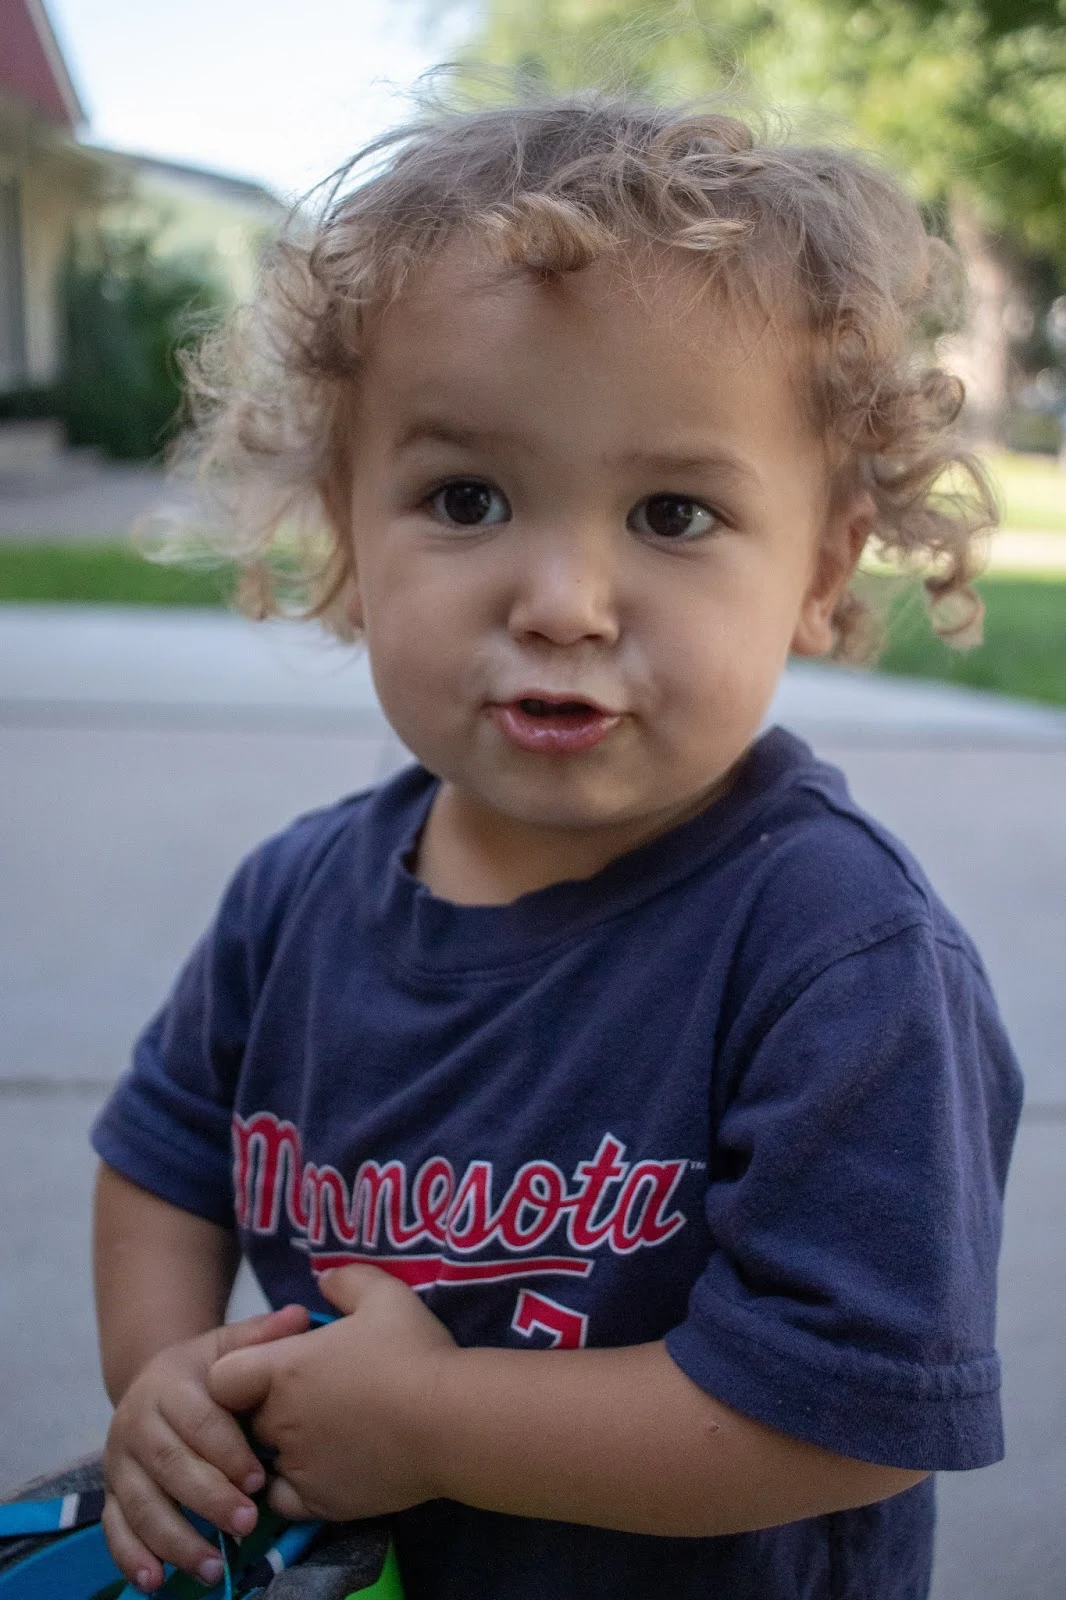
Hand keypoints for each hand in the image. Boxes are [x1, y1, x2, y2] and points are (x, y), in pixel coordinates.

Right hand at [102, 1304, 308, 1591]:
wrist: (158, 1384)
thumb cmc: (207, 1370)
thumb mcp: (228, 1346)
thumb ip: (261, 1335)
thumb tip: (300, 1316)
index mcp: (168, 1385)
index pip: (197, 1421)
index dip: (227, 1451)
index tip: (260, 1477)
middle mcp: (136, 1424)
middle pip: (170, 1466)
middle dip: (208, 1498)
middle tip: (248, 1522)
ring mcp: (119, 1463)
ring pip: (142, 1505)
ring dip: (176, 1539)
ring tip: (214, 1566)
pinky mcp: (111, 1495)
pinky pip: (115, 1530)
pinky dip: (131, 1558)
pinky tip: (155, 1581)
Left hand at [207, 1266, 455, 1522]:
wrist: (450, 1421)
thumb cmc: (413, 1352)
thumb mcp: (384, 1294)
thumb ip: (346, 1281)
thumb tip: (324, 1281)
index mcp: (284, 1369)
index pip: (223, 1377)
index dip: (241, 1372)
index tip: (275, 1367)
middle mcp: (279, 1420)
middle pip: (248, 1419)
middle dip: (268, 1409)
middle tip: (311, 1397)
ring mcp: (297, 1466)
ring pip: (266, 1460)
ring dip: (284, 1449)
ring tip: (325, 1434)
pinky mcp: (321, 1502)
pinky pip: (286, 1501)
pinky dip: (296, 1489)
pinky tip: (326, 1469)